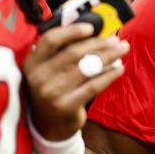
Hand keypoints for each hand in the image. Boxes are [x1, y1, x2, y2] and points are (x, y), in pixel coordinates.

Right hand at [23, 23, 129, 140]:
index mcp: (32, 63)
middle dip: (98, 43)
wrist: (47, 126)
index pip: (50, 40)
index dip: (71, 31)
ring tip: (121, 49)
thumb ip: (62, 51)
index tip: (91, 27)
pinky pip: (93, 86)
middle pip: (73, 53)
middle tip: (114, 39)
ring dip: (108, 56)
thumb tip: (92, 32)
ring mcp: (52, 93)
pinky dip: (108, 75)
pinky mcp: (66, 106)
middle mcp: (38, 77)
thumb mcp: (47, 70)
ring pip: (86, 68)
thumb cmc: (52, 90)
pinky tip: (119, 68)